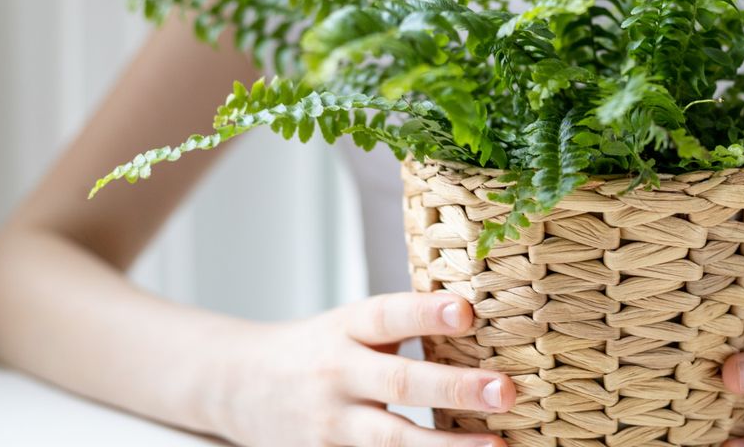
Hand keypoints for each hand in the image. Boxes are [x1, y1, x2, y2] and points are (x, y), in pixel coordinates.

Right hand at [214, 292, 513, 446]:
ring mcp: (331, 424)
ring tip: (498, 443)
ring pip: (393, 439)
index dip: (426, 313)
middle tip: (506, 390)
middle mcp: (337, 374)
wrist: (237, 387)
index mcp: (345, 329)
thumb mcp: (349, 324)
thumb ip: (402, 326)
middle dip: (455, 388)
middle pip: (399, 382)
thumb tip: (482, 320)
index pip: (387, 316)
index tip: (467, 311)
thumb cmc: (317, 349)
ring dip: (448, 446)